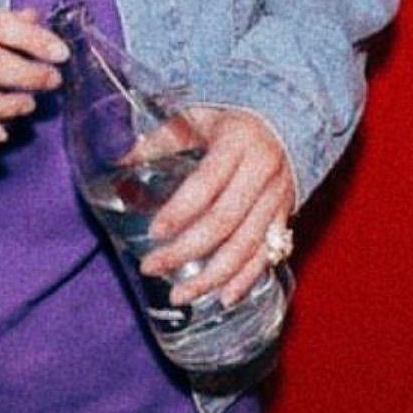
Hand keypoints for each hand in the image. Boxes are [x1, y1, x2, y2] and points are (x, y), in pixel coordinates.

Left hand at [139, 105, 296, 306]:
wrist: (293, 115)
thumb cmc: (235, 114)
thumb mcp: (199, 116)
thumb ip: (163, 138)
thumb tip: (120, 158)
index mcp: (237, 143)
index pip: (206, 185)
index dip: (180, 212)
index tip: (154, 232)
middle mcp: (261, 172)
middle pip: (223, 222)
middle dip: (186, 250)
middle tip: (152, 268)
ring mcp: (278, 196)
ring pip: (246, 245)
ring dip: (213, 276)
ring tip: (181, 295)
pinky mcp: (287, 214)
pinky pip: (269, 253)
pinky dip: (248, 278)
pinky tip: (225, 297)